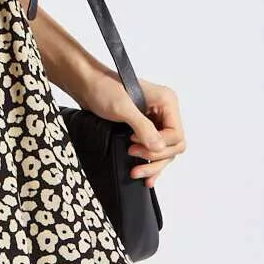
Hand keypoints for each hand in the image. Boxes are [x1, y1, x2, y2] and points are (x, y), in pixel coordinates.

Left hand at [69, 70, 186, 182]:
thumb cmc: (104, 88)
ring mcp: (156, 122)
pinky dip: (151, 163)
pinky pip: (155, 151)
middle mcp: (165, 112)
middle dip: (155, 156)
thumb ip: (142, 127)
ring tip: (135, 172)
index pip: (176, 134)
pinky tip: (146, 176)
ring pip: (166, 152)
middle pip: (174, 145)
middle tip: (132, 154)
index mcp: (167, 101)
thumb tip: (159, 147)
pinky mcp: (145, 130)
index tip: (133, 141)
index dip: (157, 144)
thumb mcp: (123, 108)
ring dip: (153, 164)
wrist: (87, 86)